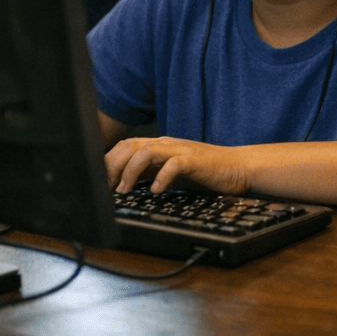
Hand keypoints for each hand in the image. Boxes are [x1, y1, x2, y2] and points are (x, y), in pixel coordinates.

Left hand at [105, 135, 250, 194]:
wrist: (238, 168)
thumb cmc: (205, 173)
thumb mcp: (171, 173)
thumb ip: (149, 173)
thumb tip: (121, 187)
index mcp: (160, 146)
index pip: (124, 146)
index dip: (106, 163)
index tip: (98, 184)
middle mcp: (167, 144)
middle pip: (129, 146)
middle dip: (112, 167)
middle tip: (105, 189)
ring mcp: (181, 150)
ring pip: (145, 151)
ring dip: (129, 172)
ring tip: (123, 191)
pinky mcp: (195, 160)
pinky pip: (173, 165)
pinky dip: (161, 178)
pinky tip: (156, 191)